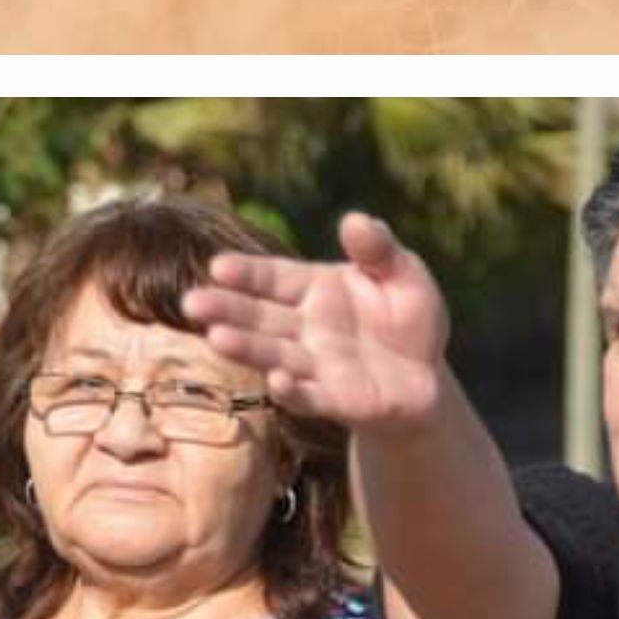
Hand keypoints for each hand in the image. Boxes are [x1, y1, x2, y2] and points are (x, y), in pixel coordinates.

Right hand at [186, 212, 450, 430]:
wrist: (426, 379)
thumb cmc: (409, 319)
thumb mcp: (405, 274)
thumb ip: (379, 249)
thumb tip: (355, 219)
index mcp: (314, 288)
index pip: (272, 278)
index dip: (247, 273)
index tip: (218, 267)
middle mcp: (304, 326)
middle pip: (258, 316)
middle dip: (226, 309)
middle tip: (192, 303)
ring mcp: (314, 365)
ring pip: (272, 354)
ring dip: (245, 347)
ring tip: (216, 338)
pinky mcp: (332, 399)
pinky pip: (307, 396)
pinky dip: (290, 391)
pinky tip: (276, 381)